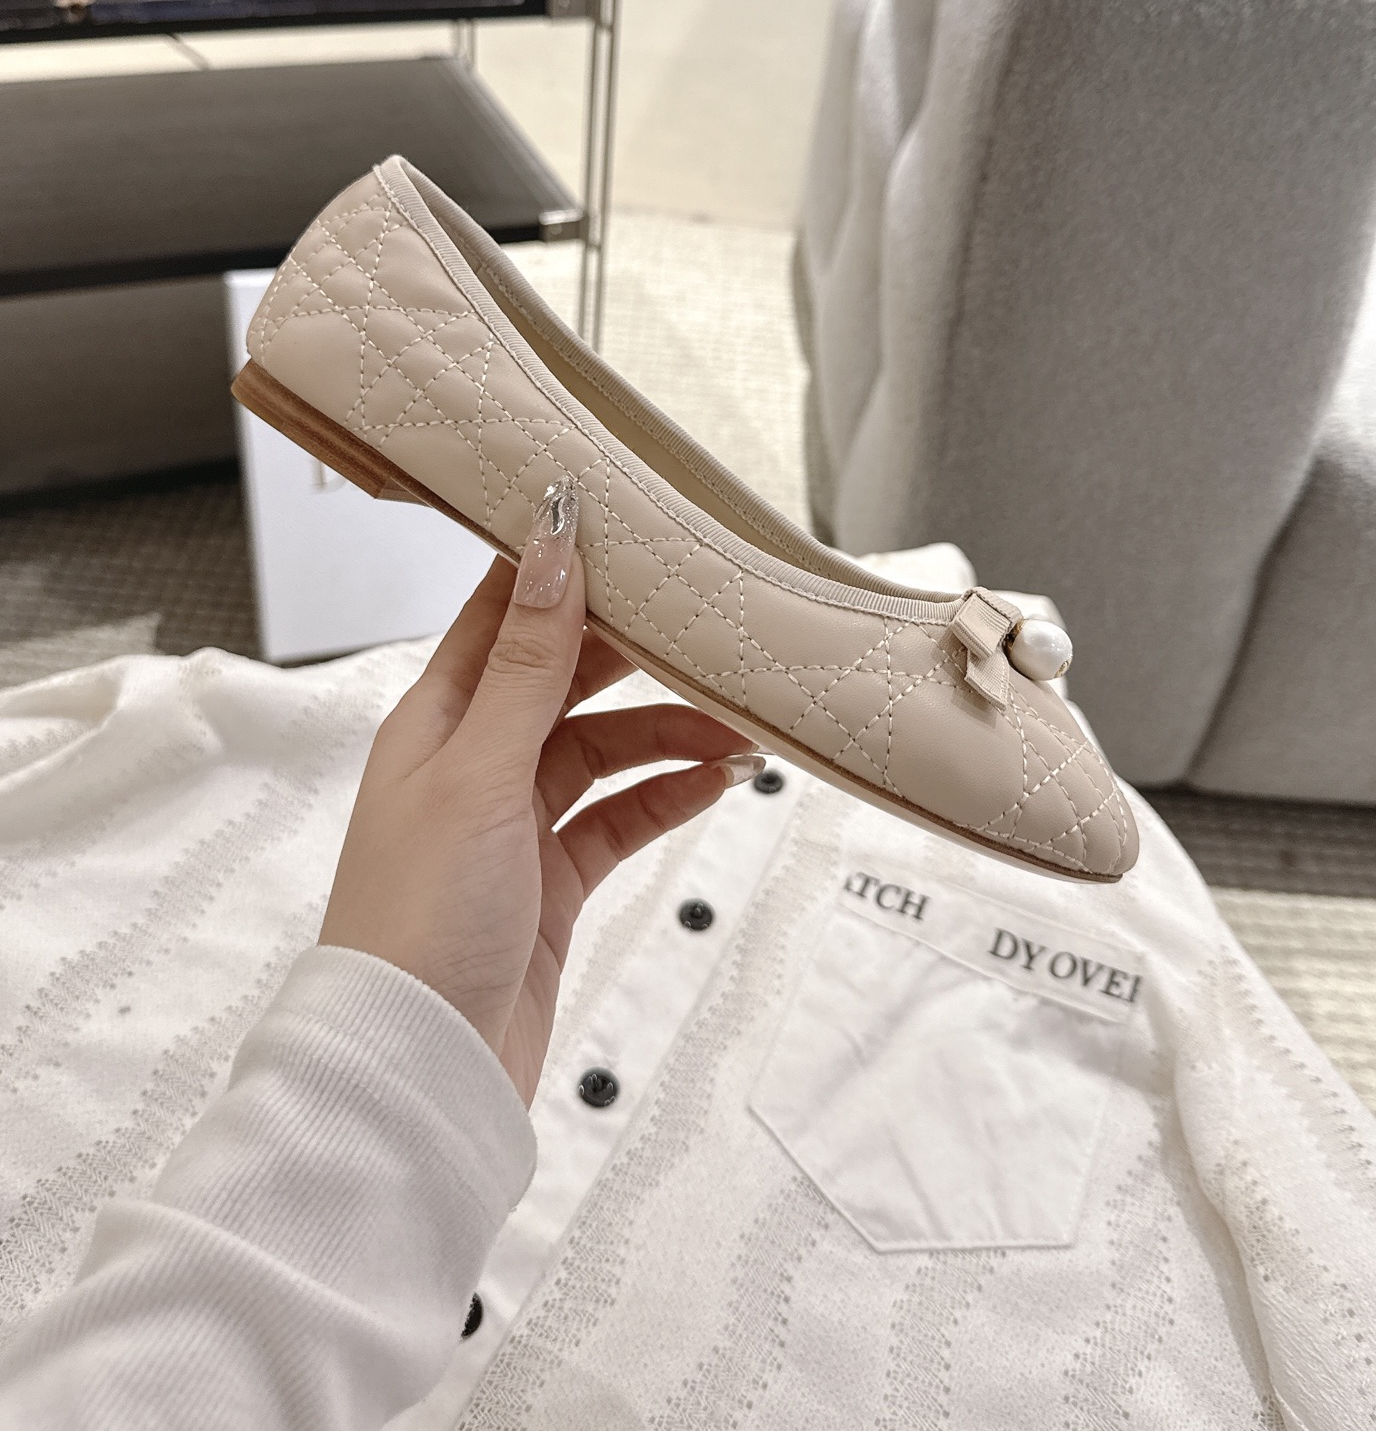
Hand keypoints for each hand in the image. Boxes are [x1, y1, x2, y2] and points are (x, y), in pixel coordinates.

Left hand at [318, 478, 761, 1102]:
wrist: (418, 1067)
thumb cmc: (422, 916)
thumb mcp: (479, 771)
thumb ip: (527, 664)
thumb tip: (551, 545)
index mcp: (435, 720)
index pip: (503, 616)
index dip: (558, 568)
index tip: (627, 526)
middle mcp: (470, 761)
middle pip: (562, 678)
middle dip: (635, 654)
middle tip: (709, 627)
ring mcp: (511, 823)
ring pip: (602, 748)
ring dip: (667, 731)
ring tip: (739, 726)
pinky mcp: (549, 882)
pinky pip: (618, 818)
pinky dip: (665, 796)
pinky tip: (715, 780)